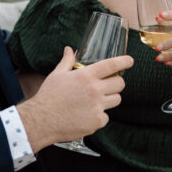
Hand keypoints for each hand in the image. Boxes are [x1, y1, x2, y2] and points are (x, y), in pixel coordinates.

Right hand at [17, 46, 132, 152]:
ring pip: (116, 100)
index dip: (124, 61)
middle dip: (117, 83)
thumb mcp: (57, 75)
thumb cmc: (48, 96)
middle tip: (109, 85)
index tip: (130, 61)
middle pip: (120, 83)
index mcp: (86, 76)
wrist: (41, 120)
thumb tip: (69, 49)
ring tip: (96, 101)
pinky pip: (106, 117)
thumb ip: (67, 61)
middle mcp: (94, 90)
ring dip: (110, 99)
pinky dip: (99, 116)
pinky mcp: (97, 122)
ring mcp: (97, 107)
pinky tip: (86, 115)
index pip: (112, 65)